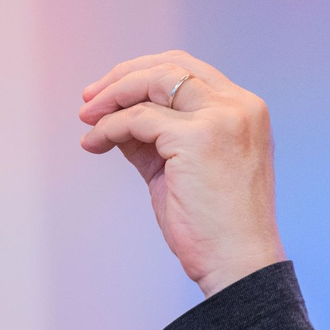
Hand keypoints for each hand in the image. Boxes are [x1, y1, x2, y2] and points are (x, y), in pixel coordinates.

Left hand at [78, 50, 285, 297]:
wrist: (236, 264)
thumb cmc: (211, 224)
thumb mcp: (180, 166)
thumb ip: (153, 137)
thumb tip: (113, 119)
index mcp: (243, 109)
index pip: (188, 69)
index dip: (141, 73)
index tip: (107, 91)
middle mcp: (238, 106)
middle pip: (169, 66)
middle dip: (121, 78)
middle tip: (88, 100)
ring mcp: (221, 118)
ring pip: (152, 82)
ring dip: (111, 98)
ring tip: (86, 120)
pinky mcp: (198, 138)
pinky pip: (137, 120)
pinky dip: (108, 128)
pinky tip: (94, 144)